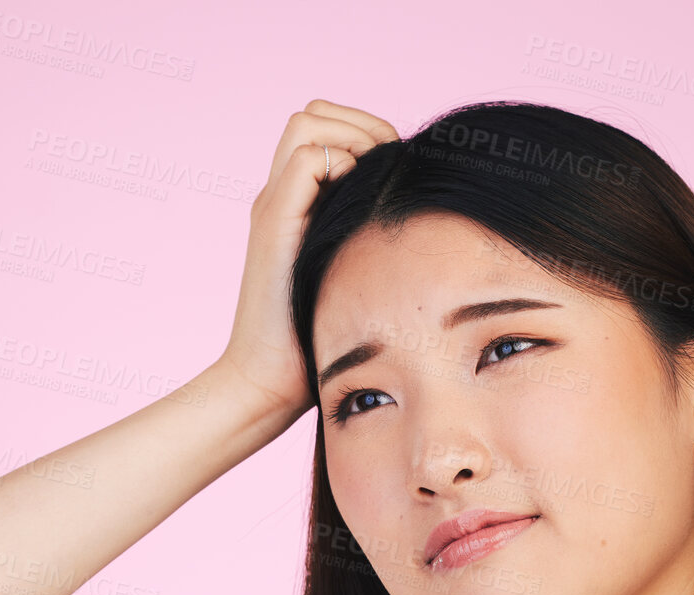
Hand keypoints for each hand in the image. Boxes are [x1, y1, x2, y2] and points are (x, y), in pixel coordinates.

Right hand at [216, 98, 398, 416]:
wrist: (270, 382)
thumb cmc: (318, 345)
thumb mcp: (355, 282)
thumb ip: (370, 246)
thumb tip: (423, 225)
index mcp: (298, 205)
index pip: (329, 129)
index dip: (366, 134)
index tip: (398, 174)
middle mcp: (281, 196)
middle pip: (315, 113)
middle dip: (362, 125)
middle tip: (391, 167)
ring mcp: (274, 205)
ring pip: (308, 122)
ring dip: (353, 137)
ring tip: (378, 180)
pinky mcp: (273, 222)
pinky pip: (309, 158)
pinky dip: (342, 163)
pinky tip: (362, 206)